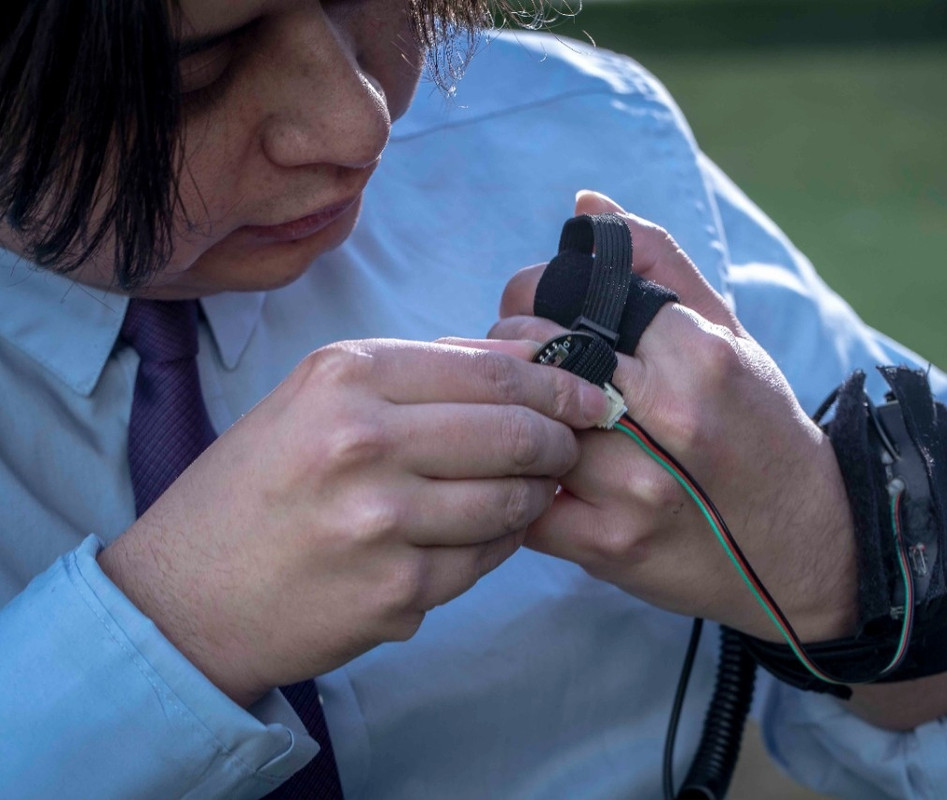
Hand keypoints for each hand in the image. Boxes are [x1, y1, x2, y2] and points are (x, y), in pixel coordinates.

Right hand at [99, 339, 611, 706]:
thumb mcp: (317, 397)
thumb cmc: (257, 487)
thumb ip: (421, 372)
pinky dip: (501, 544)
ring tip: (529, 490)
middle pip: (517, 433)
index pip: (494, 371)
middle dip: (562, 440)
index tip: (589, 393)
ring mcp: (384, 523)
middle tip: (570, 446)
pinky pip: (487, 559)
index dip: (560, 382)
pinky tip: (485, 534)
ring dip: (536, 496)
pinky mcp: (398, 592)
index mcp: (346, 378)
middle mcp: (366, 443)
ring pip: (513, 501)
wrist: (185, 596)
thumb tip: (528, 359)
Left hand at [487, 191, 858, 643]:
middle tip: (521, 360)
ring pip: (524, 428)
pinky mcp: (607, 546)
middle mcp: (667, 419)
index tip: (535, 310)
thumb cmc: (759, 428)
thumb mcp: (728, 334)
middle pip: (538, 358)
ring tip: (528, 412)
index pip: (570, 299)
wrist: (803, 545)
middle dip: (513, 351)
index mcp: (697, 356)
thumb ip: (658, 264)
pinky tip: (537, 472)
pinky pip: (522, 501)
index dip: (533, 296)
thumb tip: (586, 205)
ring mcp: (635, 488)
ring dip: (512, 417)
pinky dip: (516, 482)